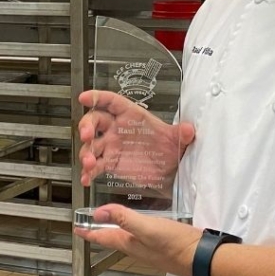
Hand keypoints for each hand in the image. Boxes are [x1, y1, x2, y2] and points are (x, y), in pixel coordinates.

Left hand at [74, 204, 202, 275]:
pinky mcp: (162, 244)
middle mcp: (137, 247)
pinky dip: (135, 227)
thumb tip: (98, 212)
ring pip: (128, 237)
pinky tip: (142, 222)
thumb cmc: (173, 243)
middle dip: (102, 230)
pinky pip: (142, 235)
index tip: (77, 228)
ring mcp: (150, 247)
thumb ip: (125, 219)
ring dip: (118, 228)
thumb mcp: (148, 228)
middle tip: (92, 222)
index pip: (104, 237)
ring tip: (113, 220)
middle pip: (114, 238)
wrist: (198, 257)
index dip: (89, 231)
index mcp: (130, 243)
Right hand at [78, 90, 194, 192]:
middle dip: (86, 125)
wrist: (170, 170)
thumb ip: (183, 133)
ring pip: (91, 145)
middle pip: (95, 120)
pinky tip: (86, 178)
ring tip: (89, 163)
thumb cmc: (172, 148)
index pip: (113, 102)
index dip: (98, 97)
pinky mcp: (110, 163)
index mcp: (133, 116)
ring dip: (86, 153)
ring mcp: (113, 146)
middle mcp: (119, 129)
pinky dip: (87, 172)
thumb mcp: (179, 138)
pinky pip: (94, 166)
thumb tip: (189, 129)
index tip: (85, 97)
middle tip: (86, 135)